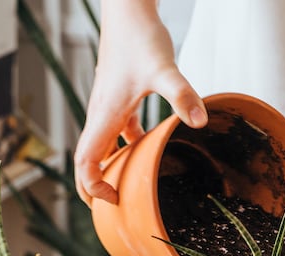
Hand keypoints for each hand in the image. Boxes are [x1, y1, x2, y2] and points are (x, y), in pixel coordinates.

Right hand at [74, 0, 207, 204]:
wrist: (128, 9)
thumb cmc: (140, 36)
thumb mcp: (164, 69)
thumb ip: (182, 95)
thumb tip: (200, 122)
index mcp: (104, 114)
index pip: (84, 162)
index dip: (92, 187)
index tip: (114, 199)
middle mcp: (101, 112)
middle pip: (88, 159)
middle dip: (96, 186)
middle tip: (116, 206)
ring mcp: (109, 104)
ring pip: (102, 145)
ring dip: (113, 166)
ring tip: (133, 185)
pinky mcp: (120, 95)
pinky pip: (118, 129)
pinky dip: (128, 144)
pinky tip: (150, 147)